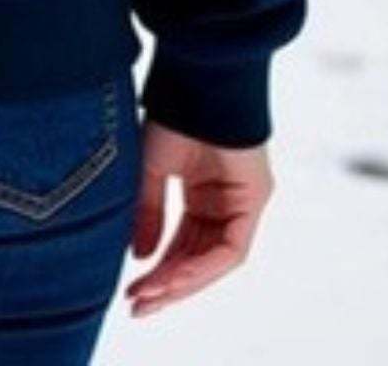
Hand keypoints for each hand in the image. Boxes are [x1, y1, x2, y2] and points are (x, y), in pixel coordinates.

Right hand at [124, 120, 273, 317]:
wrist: (195, 81)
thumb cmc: (171, 116)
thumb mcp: (150, 172)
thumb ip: (147, 215)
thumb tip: (141, 258)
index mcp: (202, 191)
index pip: (182, 243)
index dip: (158, 269)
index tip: (132, 289)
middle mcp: (225, 201)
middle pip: (198, 256)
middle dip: (168, 284)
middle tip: (138, 305)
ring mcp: (243, 201)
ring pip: (214, 260)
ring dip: (182, 281)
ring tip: (150, 295)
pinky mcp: (255, 199)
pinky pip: (230, 249)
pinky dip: (201, 266)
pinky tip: (173, 275)